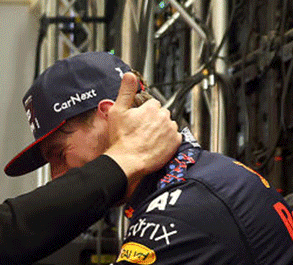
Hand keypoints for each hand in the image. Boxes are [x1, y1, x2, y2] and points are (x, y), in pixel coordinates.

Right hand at [102, 73, 180, 193]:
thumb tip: (130, 75)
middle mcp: (164, 116)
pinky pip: (175, 138)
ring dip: (161, 131)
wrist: (127, 161)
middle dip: (154, 121)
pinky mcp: (175, 142)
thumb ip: (126, 91)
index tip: (138, 122)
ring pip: (168, 126)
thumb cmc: (121, 139)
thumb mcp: (117, 111)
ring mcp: (171, 129)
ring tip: (149, 140)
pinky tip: (156, 146)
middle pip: (161, 115)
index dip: (144, 113)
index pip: (152, 105)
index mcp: (151, 107)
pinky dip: (168, 141)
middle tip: (142, 133)